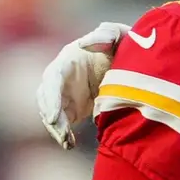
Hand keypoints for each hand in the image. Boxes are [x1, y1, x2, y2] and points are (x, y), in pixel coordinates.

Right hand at [37, 22, 127, 148]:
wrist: (133, 63)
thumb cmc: (124, 45)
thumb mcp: (120, 36)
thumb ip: (107, 34)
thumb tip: (83, 43)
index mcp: (70, 58)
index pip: (53, 77)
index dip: (50, 97)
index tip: (53, 116)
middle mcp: (62, 76)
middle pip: (47, 97)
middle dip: (51, 116)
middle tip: (62, 134)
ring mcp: (65, 93)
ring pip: (52, 112)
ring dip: (57, 128)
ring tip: (67, 143)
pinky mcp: (71, 107)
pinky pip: (62, 123)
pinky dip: (64, 134)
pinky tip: (70, 145)